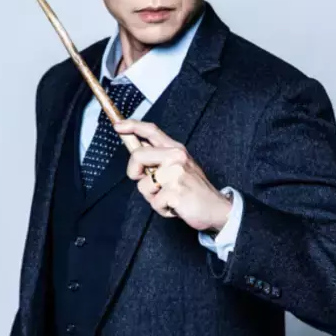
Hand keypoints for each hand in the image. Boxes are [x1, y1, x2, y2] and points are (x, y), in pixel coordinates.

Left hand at [114, 119, 231, 232]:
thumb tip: (138, 150)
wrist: (217, 209)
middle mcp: (176, 157)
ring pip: (143, 185)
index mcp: (176, 150)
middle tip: (147, 182)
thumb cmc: (195, 191)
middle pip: (137, 155)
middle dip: (134, 172)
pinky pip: (154, 202)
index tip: (118, 126)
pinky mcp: (175, 191)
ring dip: (153, 197)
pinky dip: (162, 209)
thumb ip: (160, 159)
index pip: (151, 131)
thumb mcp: (180, 168)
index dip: (132, 126)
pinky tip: (175, 206)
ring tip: (170, 198)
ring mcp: (175, 173)